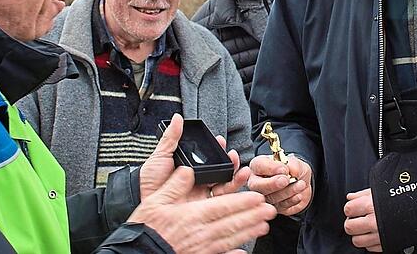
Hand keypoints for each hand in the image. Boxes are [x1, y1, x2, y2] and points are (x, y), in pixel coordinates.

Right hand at [129, 166, 275, 253]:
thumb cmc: (145, 229)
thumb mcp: (155, 201)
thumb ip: (174, 185)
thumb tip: (188, 171)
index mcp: (191, 215)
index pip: (224, 206)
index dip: (243, 202)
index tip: (258, 198)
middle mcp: (200, 233)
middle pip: (232, 223)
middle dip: (253, 216)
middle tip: (270, 210)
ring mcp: (201, 248)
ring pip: (230, 239)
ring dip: (248, 232)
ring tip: (263, 226)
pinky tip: (243, 252)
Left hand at [140, 114, 249, 200]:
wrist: (141, 200)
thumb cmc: (148, 181)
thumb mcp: (160, 156)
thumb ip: (171, 137)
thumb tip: (177, 118)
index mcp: (190, 169)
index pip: (209, 158)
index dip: (217, 149)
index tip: (220, 140)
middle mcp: (198, 182)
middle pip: (221, 171)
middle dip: (231, 161)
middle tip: (232, 154)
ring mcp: (202, 195)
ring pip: (226, 185)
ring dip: (236, 176)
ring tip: (240, 169)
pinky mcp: (204, 209)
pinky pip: (222, 201)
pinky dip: (233, 192)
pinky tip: (236, 183)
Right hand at [247, 154, 312, 215]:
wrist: (304, 183)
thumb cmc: (295, 170)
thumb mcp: (296, 163)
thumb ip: (291, 164)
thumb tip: (285, 171)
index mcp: (259, 166)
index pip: (258, 165)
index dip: (270, 168)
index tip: (284, 169)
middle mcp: (258, 182)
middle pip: (257, 185)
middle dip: (272, 184)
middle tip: (286, 180)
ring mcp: (264, 197)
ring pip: (270, 197)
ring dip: (287, 191)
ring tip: (300, 184)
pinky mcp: (274, 208)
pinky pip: (280, 207)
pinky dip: (291, 201)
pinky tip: (298, 195)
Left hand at [344, 188, 381, 251]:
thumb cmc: (404, 199)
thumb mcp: (382, 191)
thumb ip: (363, 194)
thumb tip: (350, 197)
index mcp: (372, 206)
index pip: (348, 209)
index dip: (350, 208)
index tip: (354, 208)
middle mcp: (375, 222)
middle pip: (349, 227)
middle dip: (351, 223)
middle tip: (357, 219)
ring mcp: (380, 235)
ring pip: (357, 241)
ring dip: (359, 235)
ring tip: (365, 228)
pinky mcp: (386, 244)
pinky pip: (371, 248)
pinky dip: (371, 242)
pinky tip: (375, 234)